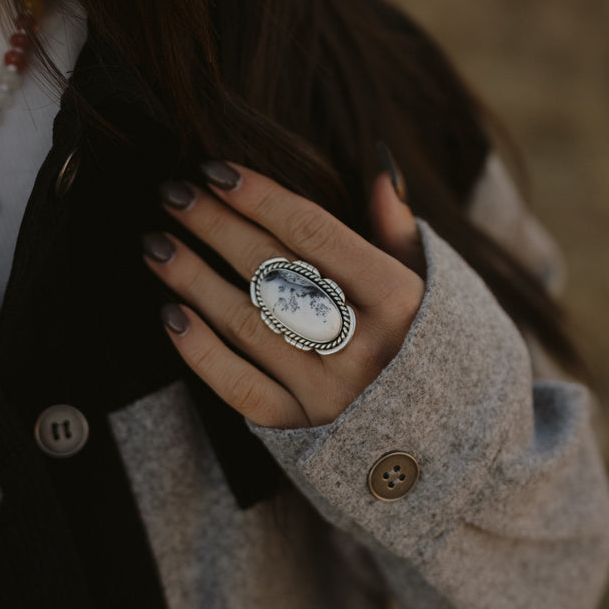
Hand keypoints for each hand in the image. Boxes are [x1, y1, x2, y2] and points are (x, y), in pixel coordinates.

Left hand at [142, 161, 425, 428]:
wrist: (451, 441)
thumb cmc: (436, 346)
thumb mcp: (434, 285)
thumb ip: (400, 230)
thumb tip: (378, 167)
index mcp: (399, 299)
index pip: (313, 232)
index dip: (259, 196)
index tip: (215, 170)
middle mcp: (364, 346)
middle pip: (271, 270)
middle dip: (215, 225)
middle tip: (173, 193)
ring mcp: (330, 392)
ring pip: (246, 324)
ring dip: (193, 279)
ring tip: (157, 244)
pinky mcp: (303, 430)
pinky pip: (240, 387)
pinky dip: (202, 352)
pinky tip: (170, 315)